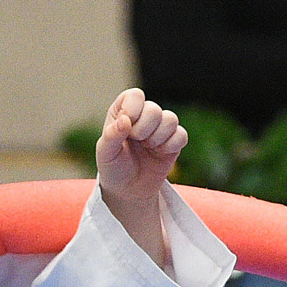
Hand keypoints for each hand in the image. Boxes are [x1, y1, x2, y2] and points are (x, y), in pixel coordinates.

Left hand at [95, 89, 185, 204]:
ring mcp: (160, 128)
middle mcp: (142, 116)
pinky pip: (181, 135)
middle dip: (144, 129)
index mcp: (123, 111)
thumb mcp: (105, 153)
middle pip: (153, 109)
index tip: (126, 127)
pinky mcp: (174, 142)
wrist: (128, 190)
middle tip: (136, 141)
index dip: (132, 109)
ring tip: (148, 147)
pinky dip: (171, 146)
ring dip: (157, 138)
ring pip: (170, 119)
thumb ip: (111, 135)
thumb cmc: (113, 167)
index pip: (135, 96)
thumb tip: (125, 120)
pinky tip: (160, 153)